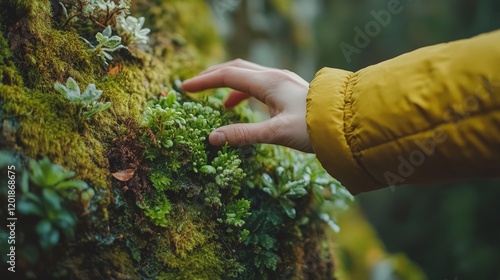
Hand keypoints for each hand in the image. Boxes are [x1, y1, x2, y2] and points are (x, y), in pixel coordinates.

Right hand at [182, 59, 312, 152]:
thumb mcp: (275, 133)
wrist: (346, 124)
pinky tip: (238, 106)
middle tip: (193, 87)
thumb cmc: (314, 128)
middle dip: (212, 76)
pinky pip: (258, 85)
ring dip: (227, 84)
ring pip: (247, 75)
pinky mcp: (287, 90)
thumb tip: (212, 138)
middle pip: (235, 68)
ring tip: (213, 99)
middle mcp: (274, 76)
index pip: (227, 75)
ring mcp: (282, 81)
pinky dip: (242, 93)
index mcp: (268, 82)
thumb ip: (243, 135)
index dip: (203, 81)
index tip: (184, 88)